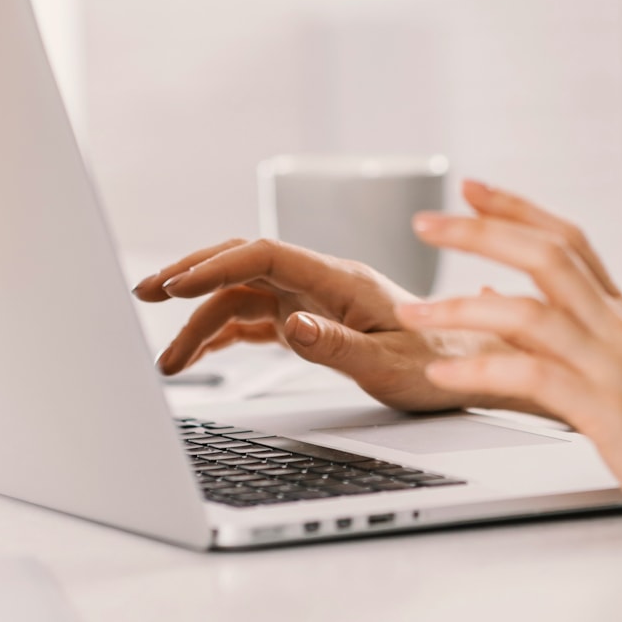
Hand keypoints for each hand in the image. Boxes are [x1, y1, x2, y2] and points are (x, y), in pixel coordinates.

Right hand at [133, 236, 519, 413]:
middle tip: (144, 292)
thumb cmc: (442, 366)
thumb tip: (291, 324)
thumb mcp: (391, 365)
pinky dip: (222, 333)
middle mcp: (323, 280)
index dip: (216, 265)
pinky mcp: (314, 319)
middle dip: (192, 274)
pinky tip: (197, 355)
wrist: (476, 365)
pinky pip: (257, 318)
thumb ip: (338, 346)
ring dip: (201, 319)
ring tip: (166, 360)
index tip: (175, 286)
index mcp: (342, 278)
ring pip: (244, 295)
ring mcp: (315, 298)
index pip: (265, 255)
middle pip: (244, 263)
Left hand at [398, 180, 621, 533]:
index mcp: (617, 312)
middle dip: (480, 232)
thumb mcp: (611, 363)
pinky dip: (484, 369)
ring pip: (531, 313)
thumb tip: (490, 289)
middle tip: (426, 223)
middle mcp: (614, 327)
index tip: (469, 187)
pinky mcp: (605, 412)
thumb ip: (557, 324)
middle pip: (546, 255)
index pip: (566, 238)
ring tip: (416, 311)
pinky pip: (535, 378)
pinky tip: (447, 371)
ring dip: (463, 307)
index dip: (517, 207)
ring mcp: (611, 366)